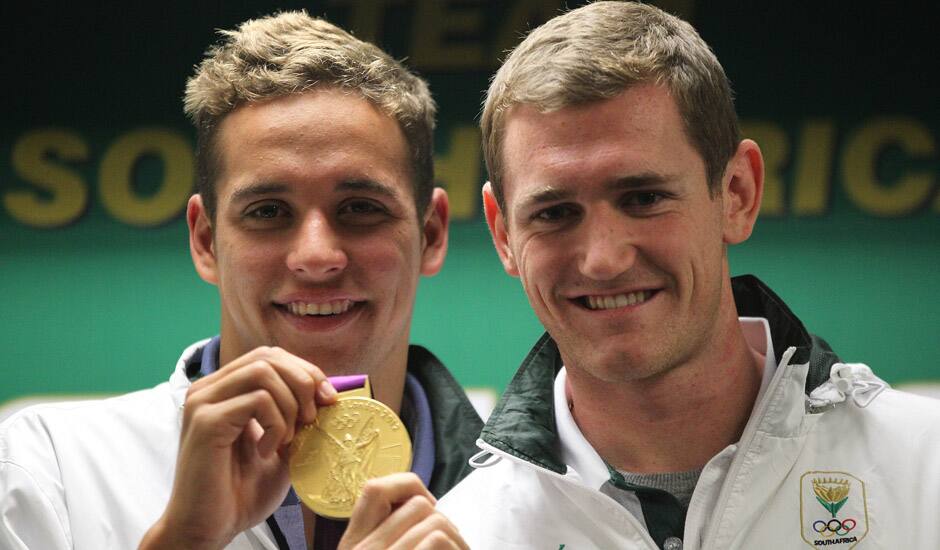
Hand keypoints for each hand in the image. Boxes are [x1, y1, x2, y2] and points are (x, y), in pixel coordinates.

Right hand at [140, 346, 336, 549]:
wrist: (209, 529)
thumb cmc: (240, 492)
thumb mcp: (280, 446)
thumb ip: (297, 417)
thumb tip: (327, 393)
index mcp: (224, 390)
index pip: (270, 356)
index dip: (305, 370)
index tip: (328, 399)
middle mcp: (208, 389)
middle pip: (268, 356)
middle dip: (303, 382)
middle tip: (313, 418)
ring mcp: (203, 402)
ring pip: (264, 372)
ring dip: (290, 405)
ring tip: (287, 439)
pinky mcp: (206, 421)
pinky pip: (257, 401)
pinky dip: (275, 425)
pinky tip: (266, 452)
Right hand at [338, 473, 468, 549]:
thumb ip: (385, 534)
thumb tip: (417, 504)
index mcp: (353, 543)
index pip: (374, 489)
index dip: (407, 486)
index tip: (427, 504)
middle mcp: (361, 549)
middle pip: (417, 504)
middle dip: (441, 519)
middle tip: (450, 538)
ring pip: (433, 520)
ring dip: (454, 536)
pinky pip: (436, 539)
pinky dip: (456, 547)